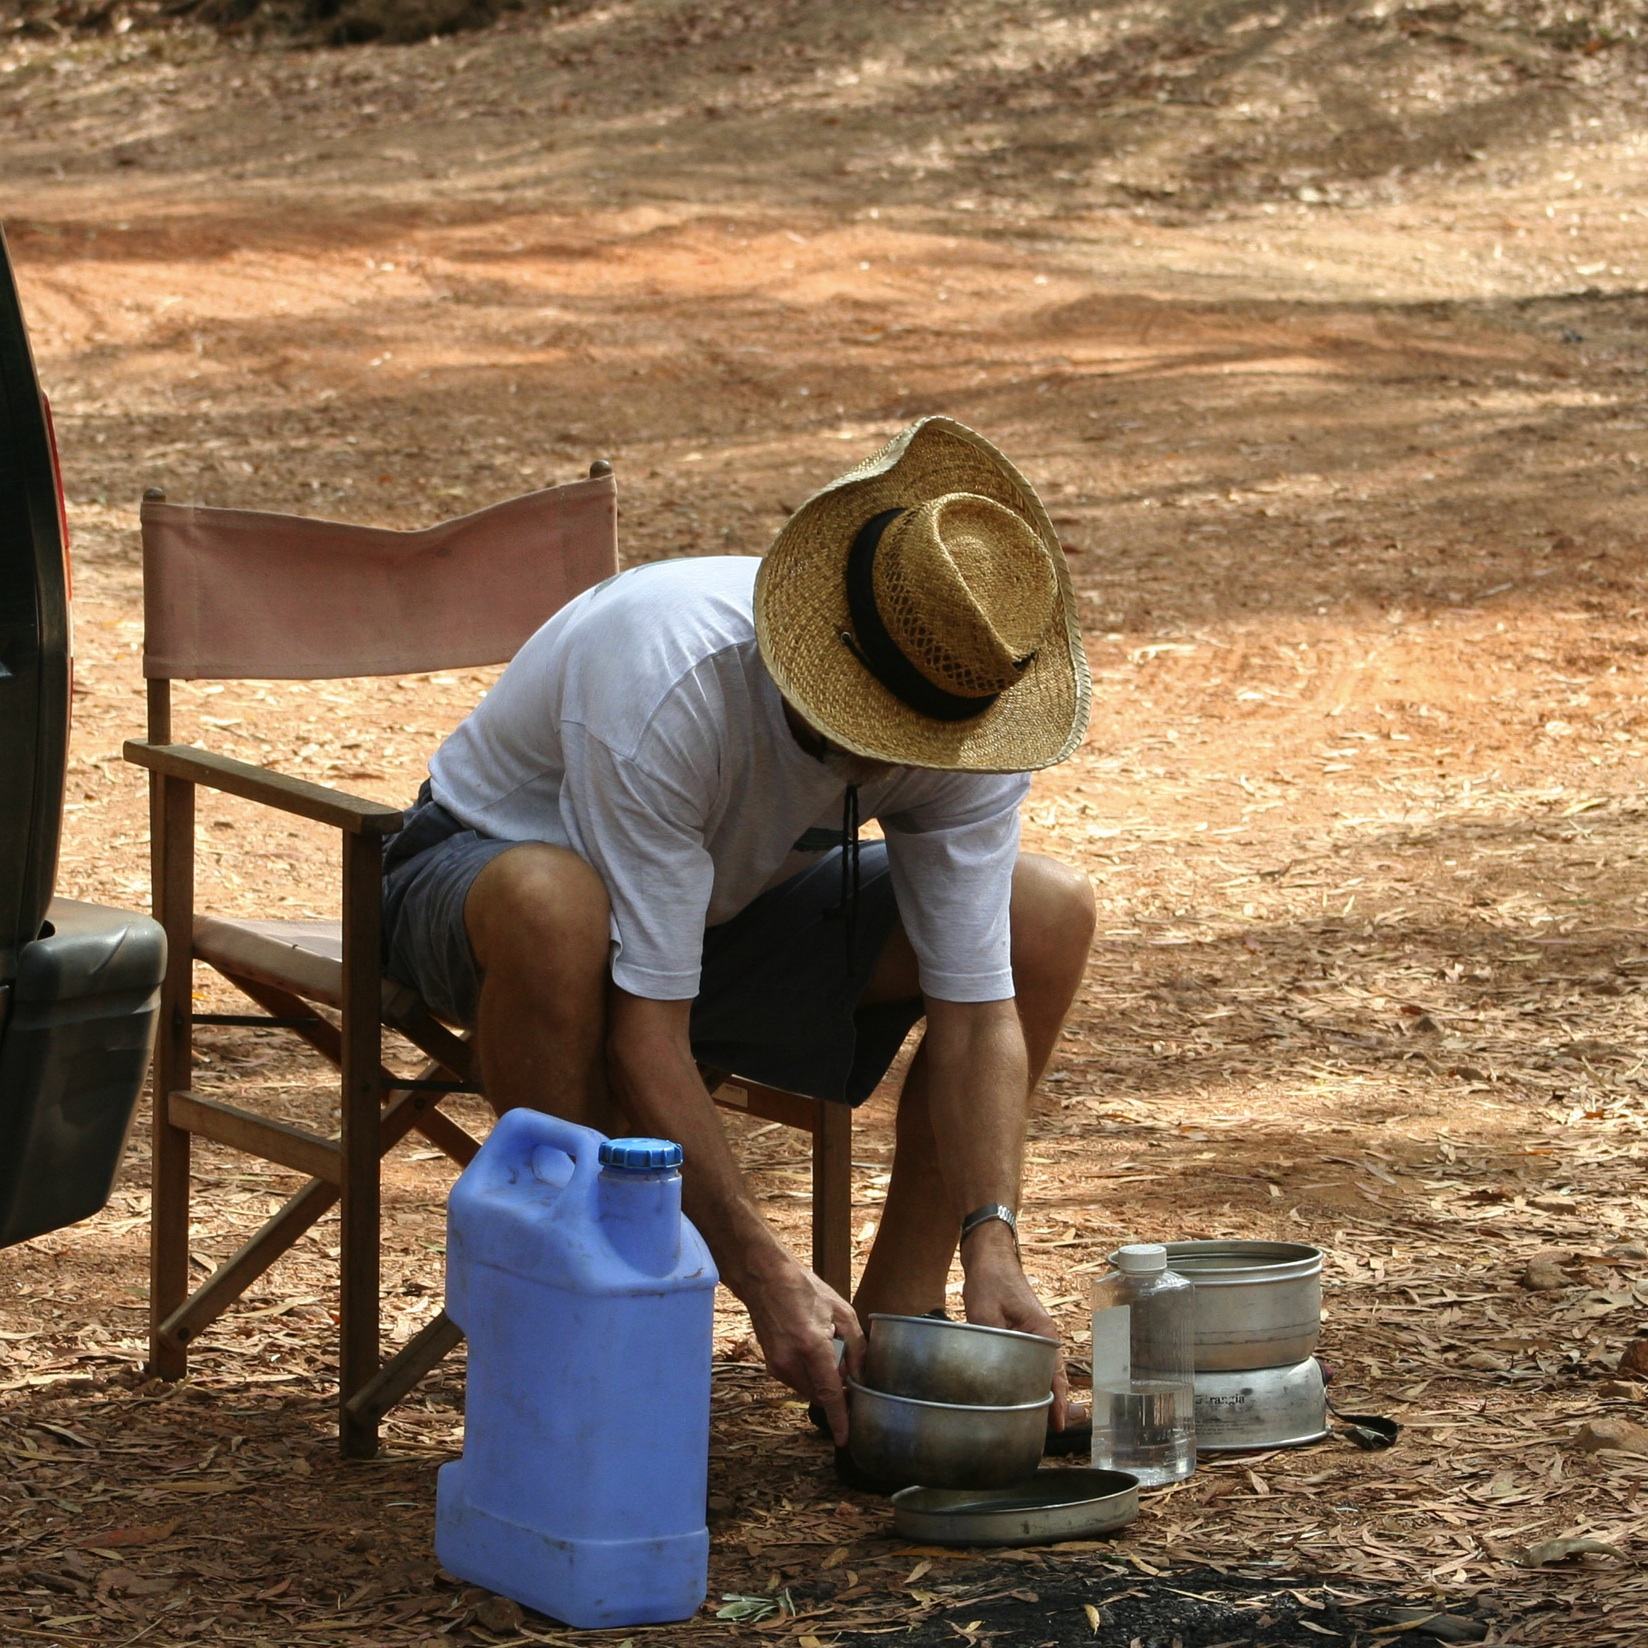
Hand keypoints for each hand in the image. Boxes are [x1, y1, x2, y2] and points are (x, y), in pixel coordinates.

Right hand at [744, 1253, 864, 1445]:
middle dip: (836, 1391)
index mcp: (812, 1346)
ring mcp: (777, 1366)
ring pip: (808, 1390)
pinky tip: (812, 1350)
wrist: (764, 1279)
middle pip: (820, 1395)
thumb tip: (862, 1378)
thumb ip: (856, 1347)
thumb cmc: (804, 1289)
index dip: (840, 1419)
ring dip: (822, 1382)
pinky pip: (797, 1381)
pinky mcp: (771, 1366)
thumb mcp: (841, 1311)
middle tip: (849, 1370)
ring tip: (828, 1351)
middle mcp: (791, 1362)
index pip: (830, 1394)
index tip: (845, 1439)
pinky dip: (810, 1375)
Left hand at [960, 1224, 1070, 1430]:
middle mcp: (1046, 1338)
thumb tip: (988, 1371)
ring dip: (1038, 1394)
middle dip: (1047, 1405)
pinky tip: (1017, 1395)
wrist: (989, 1257)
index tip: (1059, 1427)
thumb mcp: (985, 1313)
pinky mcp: (1024, 1335)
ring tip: (1030, 1423)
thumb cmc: (991, 1280)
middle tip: (1037, 1434)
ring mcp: (1036, 1337)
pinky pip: (1031, 1364)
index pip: (1056, 1377)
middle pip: (1051, 1380)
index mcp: (1044, 1334)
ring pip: (1042, 1373)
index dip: (1059, 1404)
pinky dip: (1028, 1380)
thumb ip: (989, 1342)